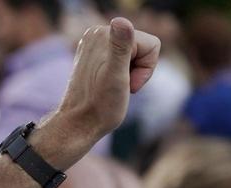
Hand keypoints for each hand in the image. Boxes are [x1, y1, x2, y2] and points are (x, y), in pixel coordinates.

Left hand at [55, 18, 160, 142]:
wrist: (79, 124)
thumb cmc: (100, 106)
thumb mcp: (117, 77)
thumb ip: (121, 47)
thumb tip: (120, 21)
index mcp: (104, 34)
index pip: (151, 45)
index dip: (146, 68)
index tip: (128, 83)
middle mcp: (97, 34)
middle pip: (143, 47)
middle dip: (138, 69)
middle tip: (120, 86)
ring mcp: (94, 44)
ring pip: (135, 54)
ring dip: (131, 72)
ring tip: (113, 87)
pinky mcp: (93, 55)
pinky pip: (123, 59)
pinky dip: (122, 73)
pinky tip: (108, 84)